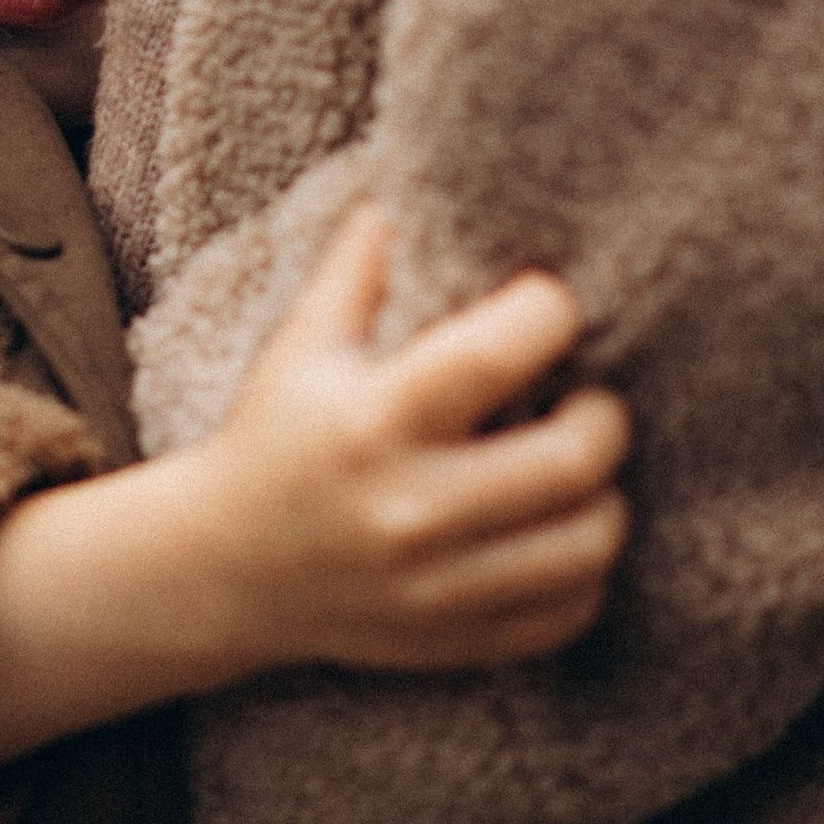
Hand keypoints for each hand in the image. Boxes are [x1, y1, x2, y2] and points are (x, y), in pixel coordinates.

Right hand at [0, 207, 630, 773]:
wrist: (219, 571)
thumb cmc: (273, 436)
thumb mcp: (300, 342)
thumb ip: (362, 264)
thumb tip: (416, 183)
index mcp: (370, 421)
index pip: (498, 355)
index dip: (550, 313)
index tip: (549, 304)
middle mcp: (408, 511)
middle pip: (572, 460)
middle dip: (603, 416)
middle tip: (588, 398)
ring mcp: (435, 589)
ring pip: (588, 543)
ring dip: (604, 495)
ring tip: (576, 466)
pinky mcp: (455, 641)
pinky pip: (571, 611)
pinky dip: (584, 570)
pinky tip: (555, 530)